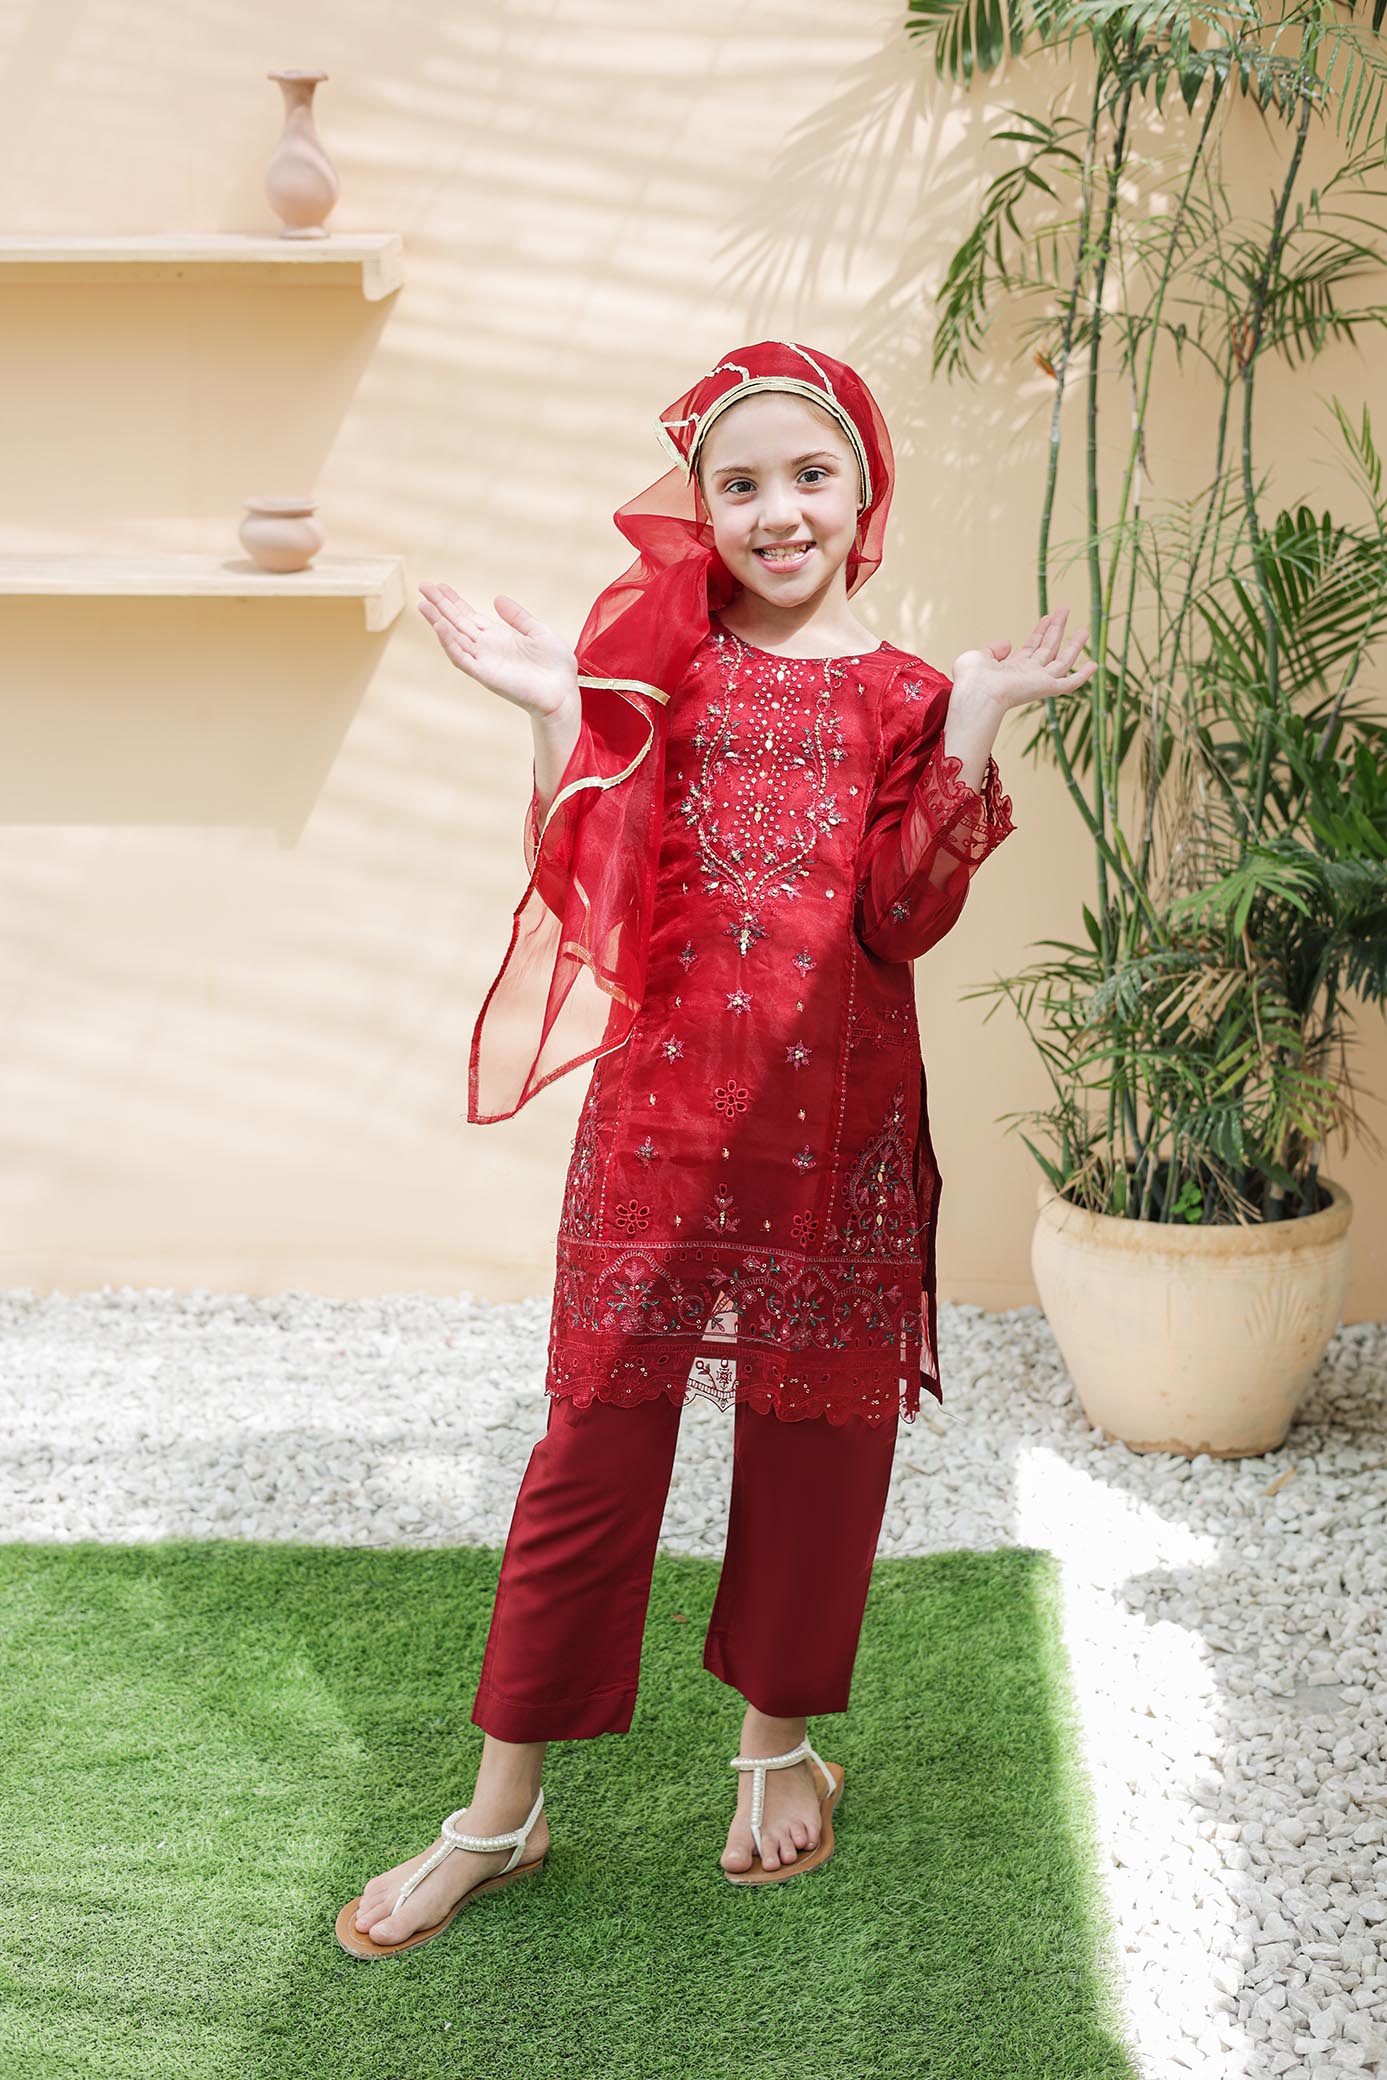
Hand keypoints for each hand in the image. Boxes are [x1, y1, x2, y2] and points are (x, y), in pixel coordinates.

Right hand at [416, 583, 579, 717]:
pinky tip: (441, 627)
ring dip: (438, 622)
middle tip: (423, 586)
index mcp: (498, 636)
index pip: (469, 616)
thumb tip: (497, 598)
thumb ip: (518, 616)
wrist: (564, 692)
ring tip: (424, 605)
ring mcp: (484, 661)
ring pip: (454, 639)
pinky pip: (463, 658)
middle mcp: (487, 648)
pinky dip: (450, 643)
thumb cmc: (555, 667)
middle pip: (457, 623)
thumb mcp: (538, 631)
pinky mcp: (485, 675)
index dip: (454, 601)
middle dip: (440, 605)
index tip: (439, 586)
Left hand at [951, 605, 1096, 715]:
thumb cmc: (972, 679)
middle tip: (1065, 608)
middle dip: (1056, 628)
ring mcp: (1038, 682)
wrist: (978, 692)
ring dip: (1073, 645)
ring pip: (1062, 661)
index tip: (1047, 616)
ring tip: (1085, 629)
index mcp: (1011, 669)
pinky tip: (1094, 664)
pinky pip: (1069, 683)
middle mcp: (1027, 676)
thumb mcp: (977, 656)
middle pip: (1047, 649)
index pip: (1031, 648)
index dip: (1040, 631)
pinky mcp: (1047, 688)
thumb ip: (992, 649)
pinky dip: (1082, 675)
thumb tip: (1009, 644)